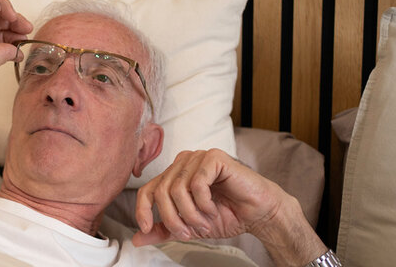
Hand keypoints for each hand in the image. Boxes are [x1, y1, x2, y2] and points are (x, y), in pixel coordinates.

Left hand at [132, 148, 287, 245]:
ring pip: (177, 189)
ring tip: (205, 223)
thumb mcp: (189, 227)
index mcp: (174, 175)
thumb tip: (137, 239)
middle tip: (189, 233)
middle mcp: (183, 163)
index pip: (147, 189)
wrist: (258, 214)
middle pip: (161, 192)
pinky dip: (204, 203)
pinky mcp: (213, 157)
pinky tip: (214, 209)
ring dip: (191, 214)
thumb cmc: (227, 215)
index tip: (146, 228)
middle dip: (173, 219)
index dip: (143, 210)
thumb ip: (164, 230)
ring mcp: (198, 157)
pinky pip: (197, 183)